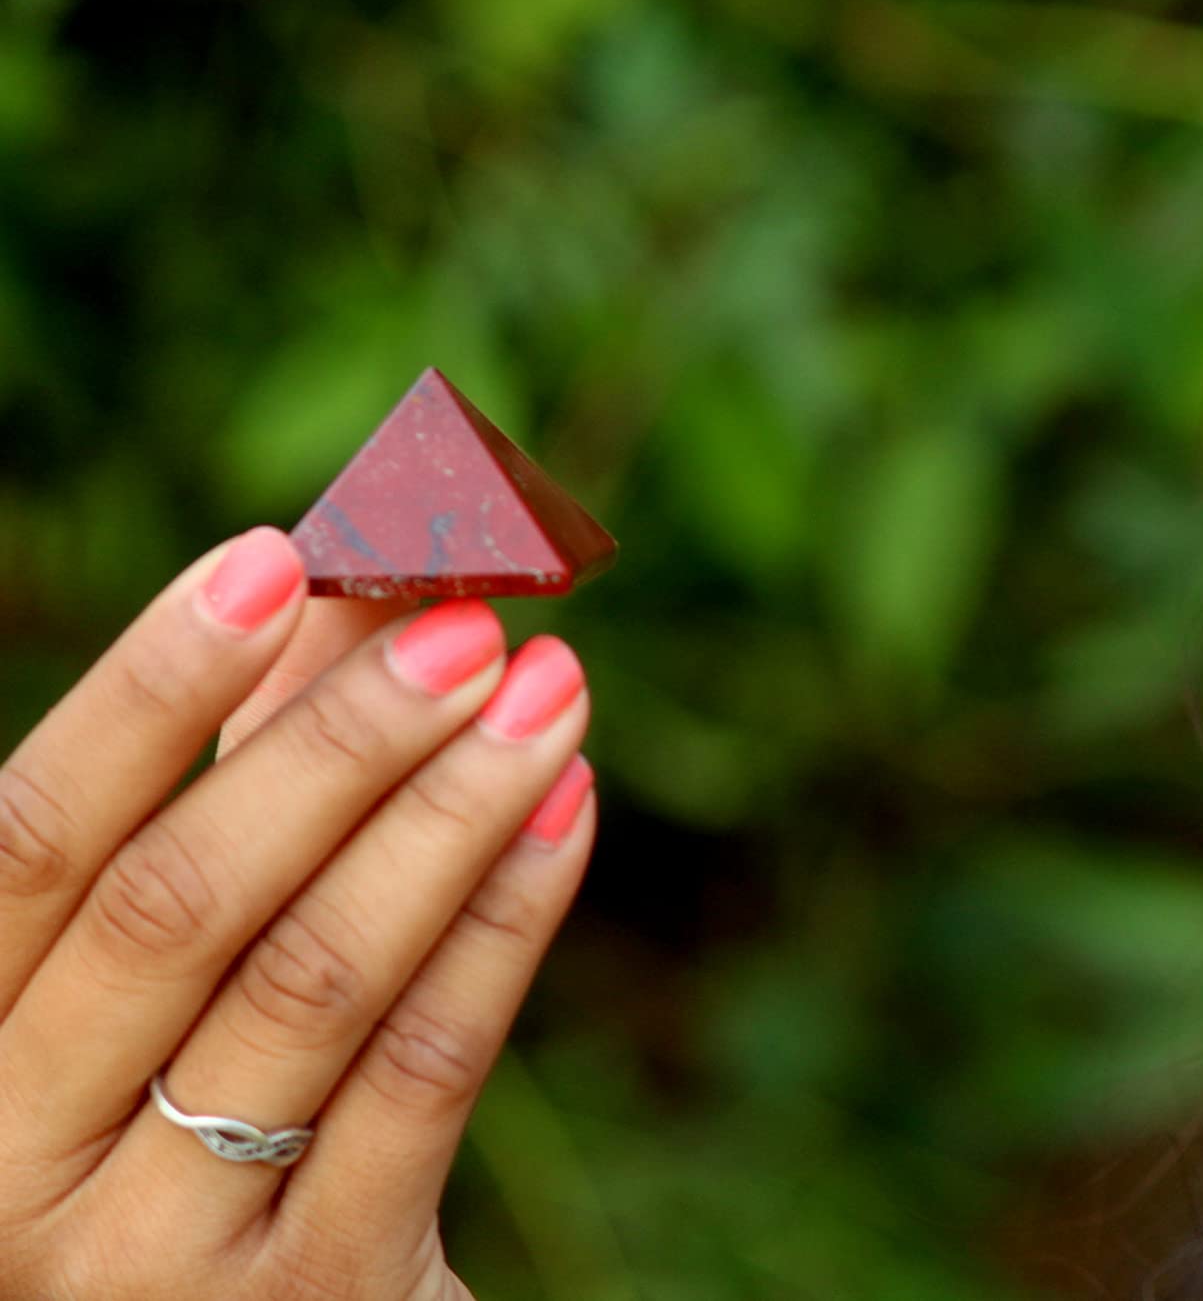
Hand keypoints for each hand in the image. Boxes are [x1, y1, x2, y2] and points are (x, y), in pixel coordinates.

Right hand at [0, 526, 596, 1299]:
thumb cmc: (190, 1124)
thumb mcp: (174, 970)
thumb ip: (236, 781)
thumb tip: (345, 570)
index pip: (28, 845)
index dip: (147, 693)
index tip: (274, 558)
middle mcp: (18, 1162)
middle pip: (181, 905)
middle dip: (338, 742)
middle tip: (466, 619)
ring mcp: (159, 1252)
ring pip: (316, 982)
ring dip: (448, 810)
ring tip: (548, 686)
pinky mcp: (316, 1294)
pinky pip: (424, 1073)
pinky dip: (502, 922)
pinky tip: (565, 810)